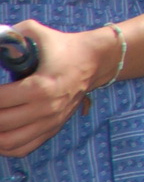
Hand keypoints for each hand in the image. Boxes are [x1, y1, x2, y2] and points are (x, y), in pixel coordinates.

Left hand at [0, 21, 118, 156]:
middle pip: (1, 122)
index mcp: (40, 86)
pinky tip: (0, 133)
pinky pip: (22, 148)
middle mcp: (46, 108)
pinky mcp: (53, 128)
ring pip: (9, 141)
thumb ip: (9, 36)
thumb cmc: (62, 46)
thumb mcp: (36, 32)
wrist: (95, 60)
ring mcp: (50, 121)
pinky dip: (5, 146)